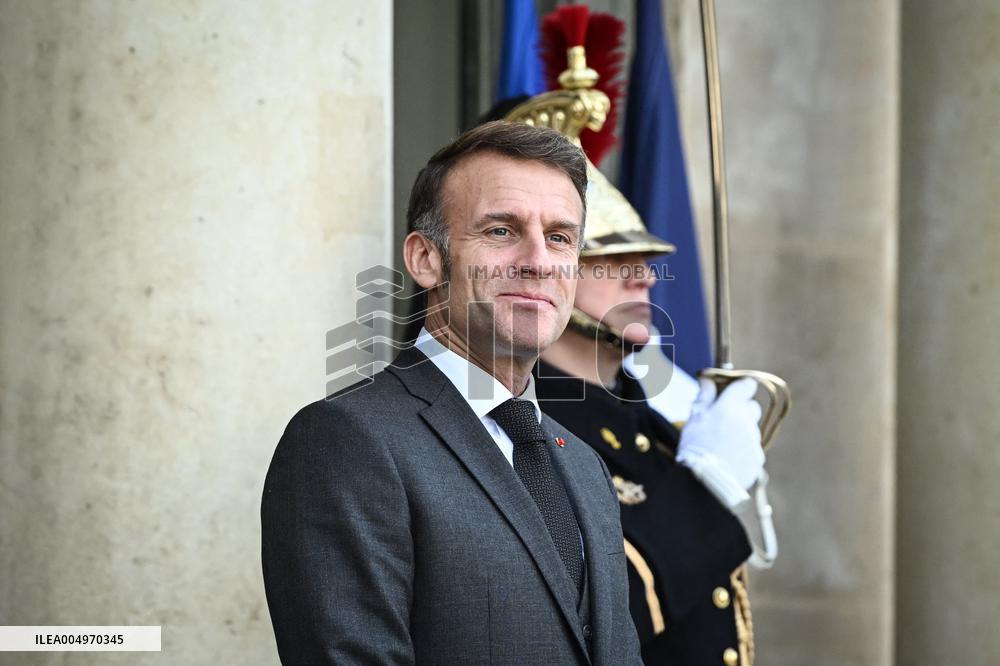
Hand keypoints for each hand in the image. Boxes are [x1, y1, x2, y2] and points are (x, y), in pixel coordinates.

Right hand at [677, 377, 764, 492]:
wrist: (706, 483)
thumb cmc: (696, 448)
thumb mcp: (695, 419)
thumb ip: (705, 397)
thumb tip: (708, 379)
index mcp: (731, 407)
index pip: (747, 385)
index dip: (741, 386)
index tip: (733, 390)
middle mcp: (747, 421)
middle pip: (752, 407)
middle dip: (741, 410)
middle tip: (723, 420)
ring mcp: (754, 441)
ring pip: (751, 430)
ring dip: (741, 432)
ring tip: (721, 445)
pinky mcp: (758, 459)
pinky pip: (752, 449)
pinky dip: (743, 451)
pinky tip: (727, 459)